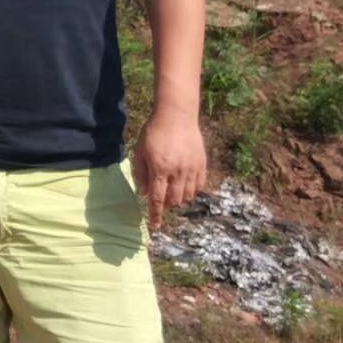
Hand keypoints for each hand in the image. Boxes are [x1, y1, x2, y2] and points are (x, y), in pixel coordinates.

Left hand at [132, 107, 206, 228]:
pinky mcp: (202, 164)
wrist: (176, 116)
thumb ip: (141, 173)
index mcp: (160, 169)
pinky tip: (185, 186)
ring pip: (187, 196)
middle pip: (173, 200)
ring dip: (178, 199)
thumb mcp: (140, 151)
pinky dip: (191, 192)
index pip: (157, 199)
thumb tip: (142, 194)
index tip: (155, 226)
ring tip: (172, 191)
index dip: (156, 214)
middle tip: (160, 198)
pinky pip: (199, 186)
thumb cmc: (154, 132)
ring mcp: (191, 169)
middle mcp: (177, 172)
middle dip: (166, 204)